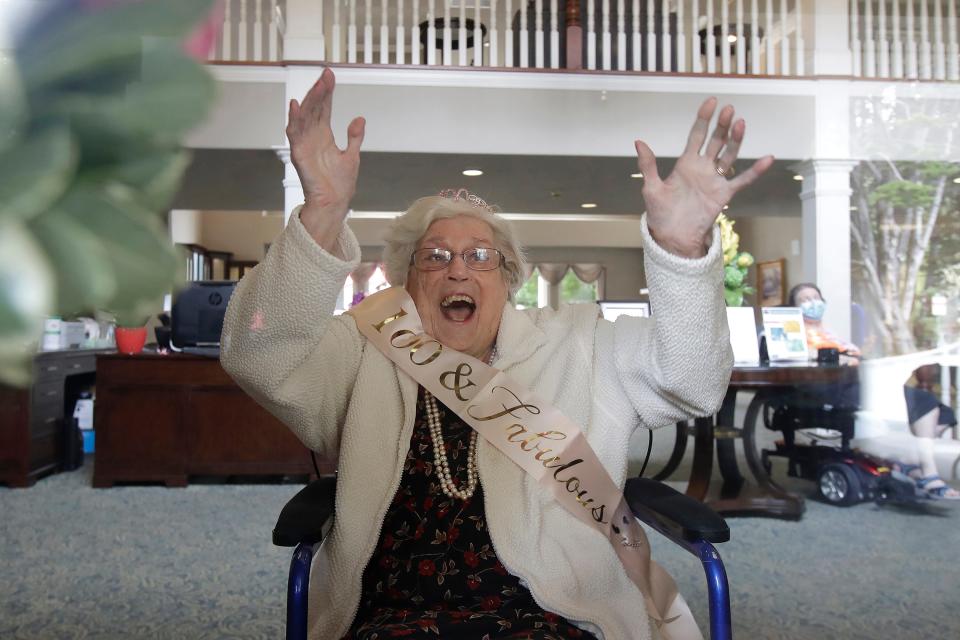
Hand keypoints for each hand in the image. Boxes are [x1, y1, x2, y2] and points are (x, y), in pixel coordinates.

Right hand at [286, 67, 365, 225]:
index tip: (330, 75)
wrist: (334, 204)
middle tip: (326, 75)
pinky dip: (294, 119)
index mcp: (324, 135)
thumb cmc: (340, 184)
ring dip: (310, 100)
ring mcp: (304, 144)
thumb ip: (354, 137)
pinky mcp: (299, 153)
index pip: (324, 108)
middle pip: (314, 108)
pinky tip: (296, 104)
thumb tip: (359, 119)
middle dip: (319, 91)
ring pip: (304, 116)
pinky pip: (294, 133)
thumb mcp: (352, 155)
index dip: (327, 92)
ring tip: (318, 85)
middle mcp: (312, 136)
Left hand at [635, 98, 773, 257]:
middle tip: (729, 110)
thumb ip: (648, 165)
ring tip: (741, 124)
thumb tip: (639, 142)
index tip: (711, 102)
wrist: (672, 237)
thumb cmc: (660, 214)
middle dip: (722, 125)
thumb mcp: (651, 188)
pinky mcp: (724, 194)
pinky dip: (755, 171)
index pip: (696, 135)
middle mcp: (702, 168)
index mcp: (685, 163)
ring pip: (729, 155)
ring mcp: (714, 180)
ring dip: (736, 140)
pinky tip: (767, 158)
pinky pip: (742, 180)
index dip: (704, 118)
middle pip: (716, 141)